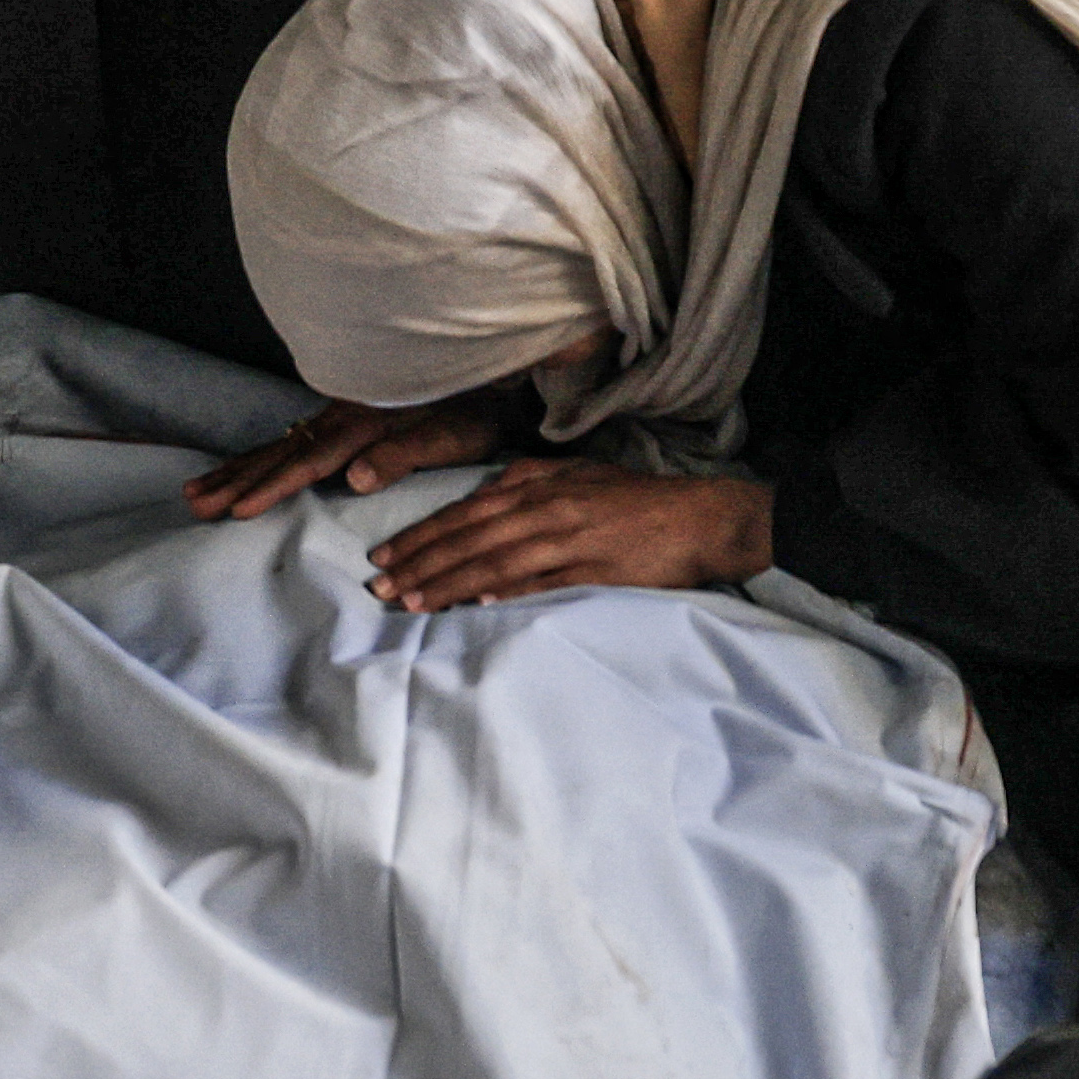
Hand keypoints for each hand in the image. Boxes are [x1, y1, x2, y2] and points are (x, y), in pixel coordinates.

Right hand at [183, 393, 516, 519]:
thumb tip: (356, 478)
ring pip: (279, 443)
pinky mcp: (344, 411)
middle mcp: (342, 414)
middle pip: (281, 452)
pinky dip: (262, 454)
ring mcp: (339, 410)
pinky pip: (291, 437)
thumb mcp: (451, 436)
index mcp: (364, 423)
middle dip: (236, 480)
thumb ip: (402, 454)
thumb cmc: (478, 408)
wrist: (490, 363)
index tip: (237, 510)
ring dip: (238, 469)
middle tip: (194, 503)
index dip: (272, 487)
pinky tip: (246, 465)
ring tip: (197, 490)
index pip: (309, 462)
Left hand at [361, 455, 779, 611]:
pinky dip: (507, 592)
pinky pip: (542, 583)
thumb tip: (487, 492)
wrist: (698, 519)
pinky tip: (476, 603)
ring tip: (412, 601)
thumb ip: (531, 478)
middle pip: (471, 538)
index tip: (387, 557)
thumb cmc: (636, 499)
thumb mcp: (580, 474)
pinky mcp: (594, 570)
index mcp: (540, 486)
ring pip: (497, 561)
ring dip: (450, 582)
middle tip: (381, 586)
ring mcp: (571, 540)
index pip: (467, 513)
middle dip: (421, 562)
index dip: (423, 535)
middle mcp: (548, 509)